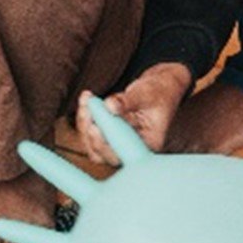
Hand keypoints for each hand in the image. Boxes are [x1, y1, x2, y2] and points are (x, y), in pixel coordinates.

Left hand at [76, 63, 192, 165]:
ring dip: (84, 123)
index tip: (94, 127)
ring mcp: (119, 147)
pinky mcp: (107, 139)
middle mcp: (133, 151)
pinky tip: (86, 98)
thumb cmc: (158, 92)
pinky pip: (90, 135)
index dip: (105, 143)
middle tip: (87, 109)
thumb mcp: (147, 93)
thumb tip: (110, 106)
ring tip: (87, 99)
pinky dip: (85, 117)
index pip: (123, 152)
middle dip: (91, 132)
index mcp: (149, 144)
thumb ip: (129, 101)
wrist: (158, 88)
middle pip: (104, 154)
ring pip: (93, 146)